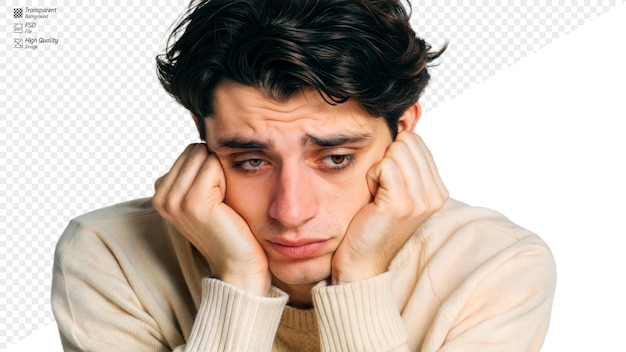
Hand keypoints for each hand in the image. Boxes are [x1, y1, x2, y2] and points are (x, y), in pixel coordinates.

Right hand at [152, 144, 270, 295]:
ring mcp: (174, 199)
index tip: (216, 196)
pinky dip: (227, 180)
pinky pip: (214, 166)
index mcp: (160, 192)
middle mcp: (160, 195)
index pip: (190, 150)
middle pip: (195, 149)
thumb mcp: (206, 194)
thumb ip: (196, 168)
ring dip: (222, 173)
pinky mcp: (193, 202)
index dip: (211, 166)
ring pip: (204, 155)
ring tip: (224, 202)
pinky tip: (227, 205)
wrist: (238, 264)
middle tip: (222, 199)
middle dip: (216, 166)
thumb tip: (203, 130)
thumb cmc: (230, 227)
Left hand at [331, 132, 448, 283]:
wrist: (362, 260)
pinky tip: (372, 197)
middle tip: (381, 190)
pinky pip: (384, 165)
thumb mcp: (399, 192)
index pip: (418, 143)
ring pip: (396, 151)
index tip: (389, 184)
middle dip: (386, 160)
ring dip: (378, 169)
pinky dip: (371, 177)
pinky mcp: (400, 203)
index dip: (395, 156)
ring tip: (377, 195)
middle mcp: (435, 195)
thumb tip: (404, 131)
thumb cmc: (374, 222)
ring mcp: (420, 200)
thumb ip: (408, 165)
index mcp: (439, 191)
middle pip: (408, 143)